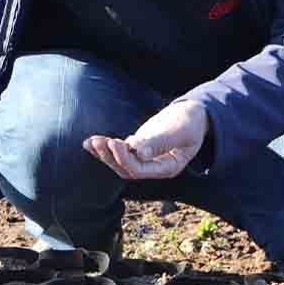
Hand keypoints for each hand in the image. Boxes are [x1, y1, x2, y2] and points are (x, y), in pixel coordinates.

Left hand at [83, 100, 207, 179]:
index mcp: (168, 167)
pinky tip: (89, 141)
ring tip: (91, 142)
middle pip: (127, 170)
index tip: (114, 142)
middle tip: (97, 143)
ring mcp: (146, 159)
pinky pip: (120, 151)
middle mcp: (155, 167)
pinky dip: (105, 147)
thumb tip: (138, 153)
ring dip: (104, 153)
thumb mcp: (179, 131)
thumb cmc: (190, 122)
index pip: (140, 170)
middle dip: (110, 158)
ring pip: (120, 163)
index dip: (124, 159)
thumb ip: (160, 142)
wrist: (194, 114)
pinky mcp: (139, 148)